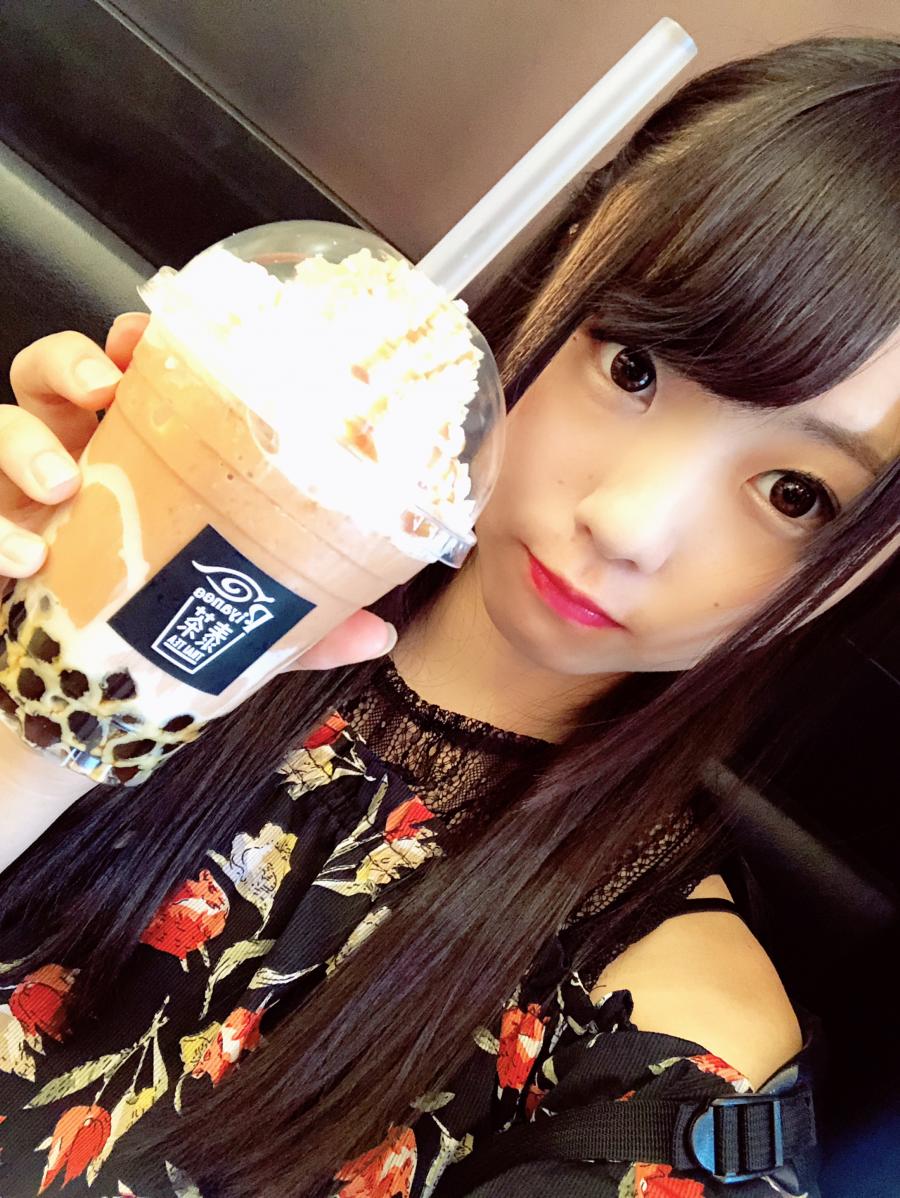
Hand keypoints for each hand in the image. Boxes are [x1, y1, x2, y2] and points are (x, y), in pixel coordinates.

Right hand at [2, 316, 396, 669]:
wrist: (80, 699)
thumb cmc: (161, 631)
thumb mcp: (237, 626)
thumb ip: (298, 625)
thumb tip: (377, 631)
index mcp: (138, 458)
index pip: (129, 378)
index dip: (132, 346)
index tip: (149, 339)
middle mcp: (73, 459)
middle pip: (48, 373)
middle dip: (69, 363)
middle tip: (104, 387)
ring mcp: (18, 497)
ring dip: (23, 443)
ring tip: (61, 483)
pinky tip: (22, 559)